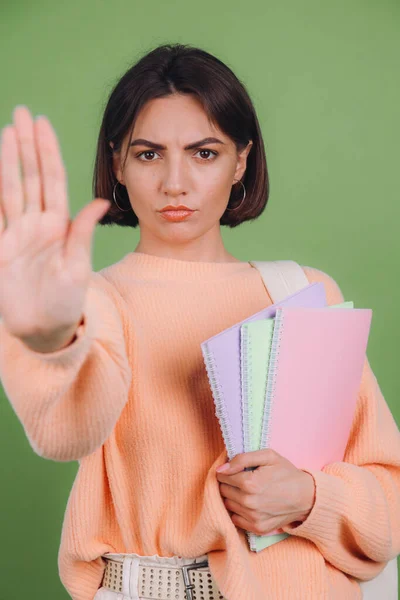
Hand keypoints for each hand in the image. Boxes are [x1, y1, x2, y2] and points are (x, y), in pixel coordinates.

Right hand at [0, 106, 109, 339]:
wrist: (42, 329)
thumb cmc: (66, 303)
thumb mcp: (77, 268)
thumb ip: (82, 234)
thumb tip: (101, 202)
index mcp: (59, 226)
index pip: (53, 179)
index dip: (48, 151)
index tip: (42, 124)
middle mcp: (39, 224)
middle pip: (32, 175)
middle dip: (27, 144)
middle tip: (22, 112)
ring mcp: (18, 233)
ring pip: (12, 187)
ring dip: (8, 160)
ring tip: (7, 131)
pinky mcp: (2, 246)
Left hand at [216, 448, 315, 535]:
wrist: (306, 496)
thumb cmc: (286, 473)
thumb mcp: (268, 456)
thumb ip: (242, 459)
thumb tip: (221, 469)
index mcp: (250, 483)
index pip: (222, 477)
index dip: (227, 471)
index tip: (235, 470)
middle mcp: (249, 502)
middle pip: (223, 491)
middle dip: (229, 483)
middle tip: (242, 480)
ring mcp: (253, 518)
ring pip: (227, 505)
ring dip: (232, 497)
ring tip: (246, 491)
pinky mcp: (257, 528)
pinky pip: (235, 519)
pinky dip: (239, 511)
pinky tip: (250, 504)